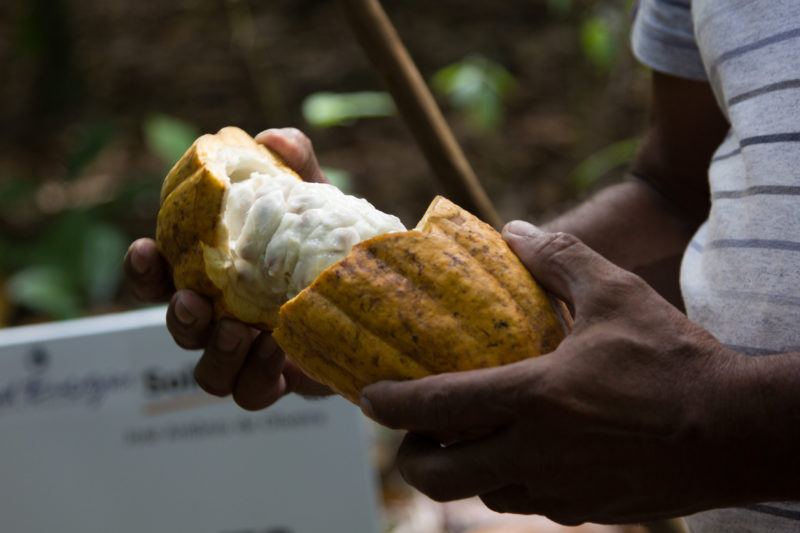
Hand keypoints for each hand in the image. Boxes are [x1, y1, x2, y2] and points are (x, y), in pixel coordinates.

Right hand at [123, 127, 331, 409]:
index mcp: (218, 275)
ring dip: (217, 354)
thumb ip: (297, 168)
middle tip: (196, 303)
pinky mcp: (282, 381)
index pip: (163, 277)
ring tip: (244, 331)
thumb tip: (272, 138)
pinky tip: (277, 352)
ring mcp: (251, 355)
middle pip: (179, 329)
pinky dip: (258, 377)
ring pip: (209, 373)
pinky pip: (252, 394)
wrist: (378, 291)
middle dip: (179, 318)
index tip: (145, 250)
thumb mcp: (318, 202)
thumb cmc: (331, 244)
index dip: (144, 270)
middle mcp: (225, 318)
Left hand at [360, 220, 750, 524]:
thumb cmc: (675, 362)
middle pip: (441, 478)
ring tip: (470, 436)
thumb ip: (559, 259)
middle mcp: (537, 455)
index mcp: (535, 400)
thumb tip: (517, 230)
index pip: (438, 408)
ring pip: (484, 494)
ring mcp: (561, 492)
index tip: (367, 397)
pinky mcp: (588, 512)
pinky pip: (529, 503)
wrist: (736, 432)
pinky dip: (511, 480)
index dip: (391, 404)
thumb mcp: (615, 294)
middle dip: (413, 458)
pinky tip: (528, 451)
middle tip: (414, 432)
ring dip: (464, 471)